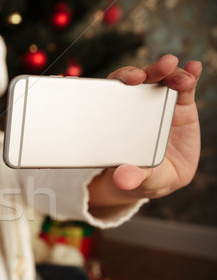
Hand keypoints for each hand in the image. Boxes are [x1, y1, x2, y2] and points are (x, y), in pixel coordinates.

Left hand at [105, 54, 202, 199]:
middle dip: (149, 71)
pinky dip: (189, 75)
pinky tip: (194, 68)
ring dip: (172, 73)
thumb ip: (130, 176)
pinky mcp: (180, 106)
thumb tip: (122, 180)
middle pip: (140, 79)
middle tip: (159, 69)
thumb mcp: (135, 178)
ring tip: (183, 79)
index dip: (121, 80)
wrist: (160, 178)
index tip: (132, 79)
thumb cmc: (140, 174)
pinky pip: (185, 87)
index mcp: (118, 117)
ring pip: (163, 80)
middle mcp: (136, 105)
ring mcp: (159, 103)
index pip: (115, 91)